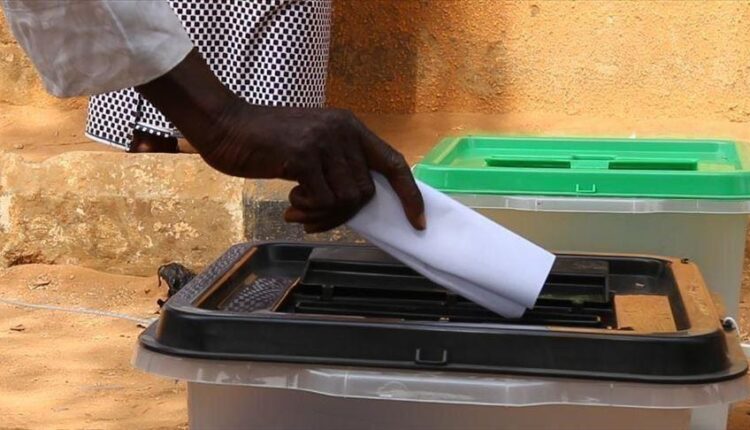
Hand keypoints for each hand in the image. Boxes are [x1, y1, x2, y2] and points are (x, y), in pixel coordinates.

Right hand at [135, 49, 423, 232]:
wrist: (225, 127)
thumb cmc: (265, 142)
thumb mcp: (312, 148)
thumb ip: (336, 168)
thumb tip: (356, 204)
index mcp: (350, 127)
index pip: (394, 162)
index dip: (409, 193)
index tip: (417, 221)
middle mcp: (344, 131)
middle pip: (365, 192)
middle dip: (341, 215)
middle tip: (311, 217)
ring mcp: (324, 141)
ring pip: (347, 200)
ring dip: (322, 215)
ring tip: (297, 209)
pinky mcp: (304, 156)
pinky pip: (324, 201)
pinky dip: (309, 211)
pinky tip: (289, 204)